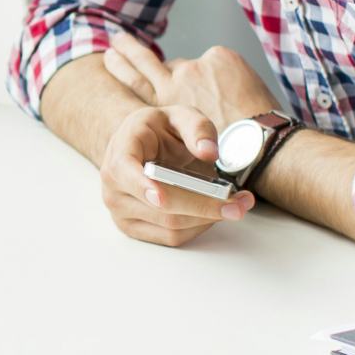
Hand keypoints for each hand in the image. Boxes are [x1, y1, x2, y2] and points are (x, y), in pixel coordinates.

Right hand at [98, 104, 254, 246]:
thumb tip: (209, 152)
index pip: (124, 172)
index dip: (143, 186)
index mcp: (120, 152)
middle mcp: (115, 187)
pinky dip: (200, 226)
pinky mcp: (136, 229)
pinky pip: (172, 237)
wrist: (142, 147)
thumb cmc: (159, 131)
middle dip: (204, 206)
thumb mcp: (180, 116)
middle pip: (161, 208)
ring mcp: (122, 212)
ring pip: (171, 227)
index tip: (160, 196)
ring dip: (208, 219)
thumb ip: (197, 128)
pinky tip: (213, 211)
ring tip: (235, 203)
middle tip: (239, 202)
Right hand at [104, 34, 279, 130]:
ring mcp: (195, 68)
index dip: (121, 68)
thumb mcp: (187, 145)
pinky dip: (224, 75)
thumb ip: (177, 122)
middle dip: (128, 49)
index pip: (135, 82)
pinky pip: (217, 61)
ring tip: (183, 70)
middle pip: (144, 60)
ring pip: (183, 64)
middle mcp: (173, 84)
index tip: (110, 56)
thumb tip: (178, 110)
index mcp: (164, 107)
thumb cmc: (229, 152)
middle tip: (118, 40)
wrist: (260, 143)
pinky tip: (235, 88)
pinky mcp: (218, 57)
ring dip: (188, 70)